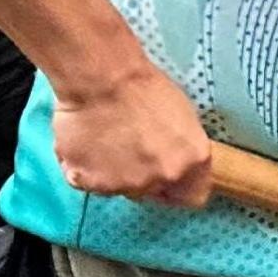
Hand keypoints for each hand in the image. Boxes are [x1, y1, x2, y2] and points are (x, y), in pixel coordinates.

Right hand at [61, 60, 212, 206]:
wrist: (103, 79)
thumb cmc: (146, 87)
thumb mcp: (184, 118)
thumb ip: (182, 150)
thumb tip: (176, 162)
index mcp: (192, 162)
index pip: (193, 197)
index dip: (180, 187)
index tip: (169, 177)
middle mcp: (160, 179)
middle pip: (151, 192)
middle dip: (143, 177)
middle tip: (131, 149)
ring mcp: (122, 185)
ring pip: (117, 188)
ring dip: (113, 172)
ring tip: (106, 140)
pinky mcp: (85, 182)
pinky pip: (85, 181)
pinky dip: (84, 167)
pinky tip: (86, 143)